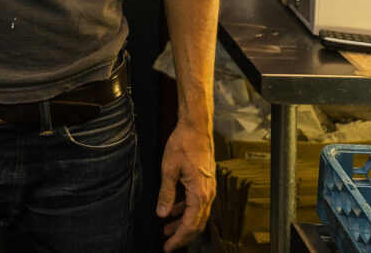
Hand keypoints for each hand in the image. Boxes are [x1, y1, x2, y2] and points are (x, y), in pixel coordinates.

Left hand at [156, 121, 214, 250]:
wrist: (197, 128)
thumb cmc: (183, 145)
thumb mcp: (168, 169)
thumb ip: (166, 194)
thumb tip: (162, 214)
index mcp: (200, 194)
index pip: (190, 225)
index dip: (179, 239)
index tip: (168, 248)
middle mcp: (208, 194)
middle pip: (197, 224)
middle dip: (182, 236)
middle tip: (168, 244)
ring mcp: (209, 189)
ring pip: (197, 214)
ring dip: (183, 223)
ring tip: (167, 229)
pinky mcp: (205, 183)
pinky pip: (197, 203)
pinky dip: (186, 210)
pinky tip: (175, 211)